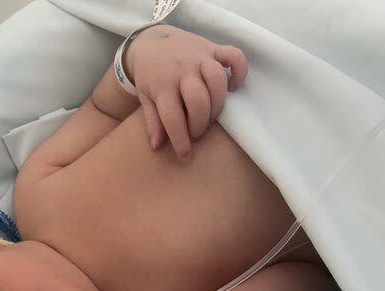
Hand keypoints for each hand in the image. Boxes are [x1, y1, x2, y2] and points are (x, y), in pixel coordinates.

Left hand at [124, 25, 247, 160]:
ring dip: (218, 104)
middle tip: (197, 133)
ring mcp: (199, 57)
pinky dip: (239, 71)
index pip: (173, 116)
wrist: (150, 40)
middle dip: (200, 124)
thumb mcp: (145, 98)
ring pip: (217, 80)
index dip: (180, 139)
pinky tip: (233, 86)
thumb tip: (157, 146)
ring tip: (211, 115)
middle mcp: (182, 70)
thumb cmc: (150, 75)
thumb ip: (152, 121)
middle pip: (198, 100)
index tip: (185, 155)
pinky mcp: (213, 48)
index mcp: (162, 85)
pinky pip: (234, 56)